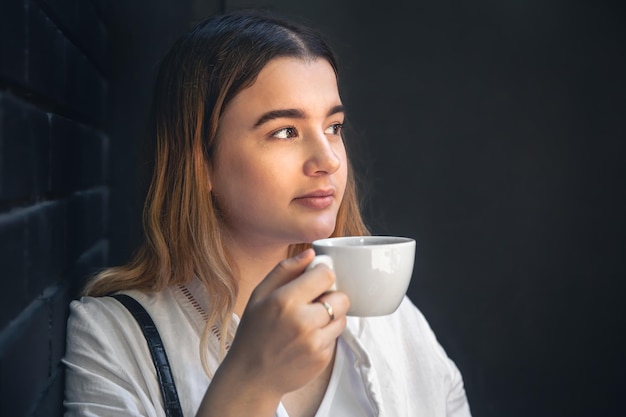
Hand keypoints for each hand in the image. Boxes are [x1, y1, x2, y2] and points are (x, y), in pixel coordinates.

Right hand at [228, 248, 348, 393]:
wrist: (251, 377)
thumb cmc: (253, 332)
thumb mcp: (259, 294)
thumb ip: (285, 270)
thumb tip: (311, 253)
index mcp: (285, 301)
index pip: (326, 274)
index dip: (322, 274)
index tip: (314, 279)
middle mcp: (303, 322)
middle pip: (341, 296)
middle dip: (330, 296)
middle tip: (313, 302)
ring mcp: (315, 343)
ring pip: (343, 316)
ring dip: (331, 316)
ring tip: (309, 321)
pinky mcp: (323, 358)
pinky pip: (336, 336)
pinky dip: (326, 334)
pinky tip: (306, 339)